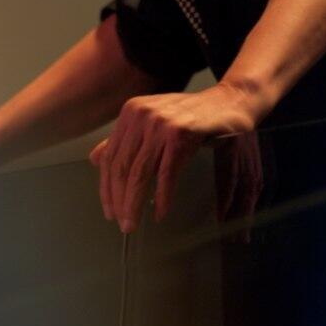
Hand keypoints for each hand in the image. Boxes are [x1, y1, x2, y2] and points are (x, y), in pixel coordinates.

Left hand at [87, 83, 258, 232]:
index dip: (106, 188)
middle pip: (121, 167)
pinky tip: (160, 213)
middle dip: (118, 201)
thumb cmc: (192, 114)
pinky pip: (167, 174)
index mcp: (131, 112)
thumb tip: (95, 159)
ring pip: (140, 173)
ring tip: (134, 224)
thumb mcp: (153, 122)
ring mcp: (161, 123)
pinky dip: (162, 197)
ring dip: (134, 204)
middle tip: (122, 224)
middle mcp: (142, 115)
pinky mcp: (182, 134)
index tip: (109, 210)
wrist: (229, 101)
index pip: (110, 157)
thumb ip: (126, 139)